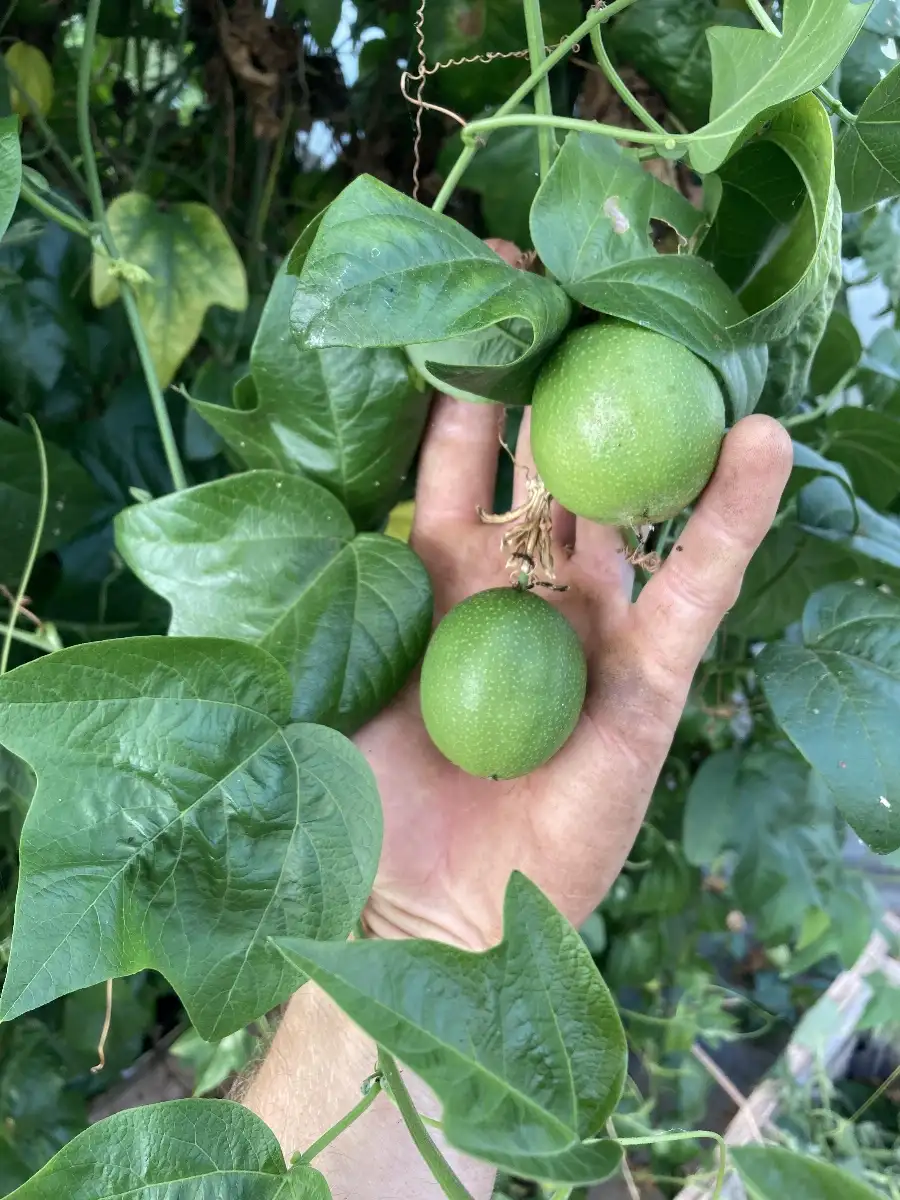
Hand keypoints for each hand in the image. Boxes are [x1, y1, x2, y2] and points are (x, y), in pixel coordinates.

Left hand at [358, 255, 792, 951]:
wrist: (422, 909)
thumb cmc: (367, 800)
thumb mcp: (336, 676)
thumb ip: (347, 590)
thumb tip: (328, 499)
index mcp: (446, 577)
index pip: (463, 455)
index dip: (469, 380)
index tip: (479, 287)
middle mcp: (526, 587)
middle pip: (555, 462)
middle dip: (566, 375)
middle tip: (584, 276)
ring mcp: (593, 628)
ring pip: (637, 511)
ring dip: (661, 426)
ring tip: (688, 331)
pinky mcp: (646, 682)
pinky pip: (695, 594)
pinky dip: (728, 524)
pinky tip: (763, 448)